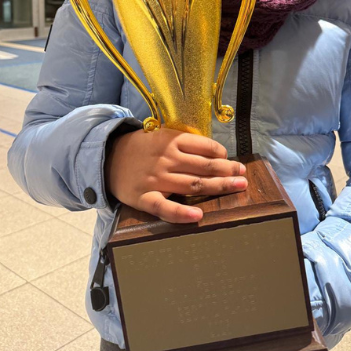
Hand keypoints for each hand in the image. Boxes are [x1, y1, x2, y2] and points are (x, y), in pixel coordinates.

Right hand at [106, 127, 248, 223]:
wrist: (107, 158)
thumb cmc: (141, 148)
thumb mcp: (162, 136)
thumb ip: (185, 143)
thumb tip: (216, 151)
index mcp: (172, 140)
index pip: (205, 147)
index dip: (222, 155)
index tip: (233, 162)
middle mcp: (167, 159)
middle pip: (204, 167)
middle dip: (228, 171)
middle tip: (243, 175)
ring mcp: (156, 179)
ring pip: (193, 185)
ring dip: (218, 186)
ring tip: (237, 186)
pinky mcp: (144, 198)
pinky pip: (165, 207)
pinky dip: (181, 212)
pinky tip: (197, 215)